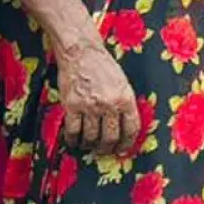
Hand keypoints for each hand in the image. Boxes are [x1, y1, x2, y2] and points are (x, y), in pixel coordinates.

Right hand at [57, 42, 140, 157]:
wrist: (81, 52)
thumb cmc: (103, 67)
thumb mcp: (123, 83)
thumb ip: (124, 104)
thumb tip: (124, 126)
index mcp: (126, 99)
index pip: (131, 129)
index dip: (127, 143)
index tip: (122, 149)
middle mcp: (109, 105)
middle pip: (111, 138)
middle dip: (108, 148)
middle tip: (104, 151)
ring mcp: (90, 106)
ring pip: (92, 137)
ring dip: (90, 145)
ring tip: (89, 145)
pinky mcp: (72, 106)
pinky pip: (73, 131)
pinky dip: (73, 140)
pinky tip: (74, 141)